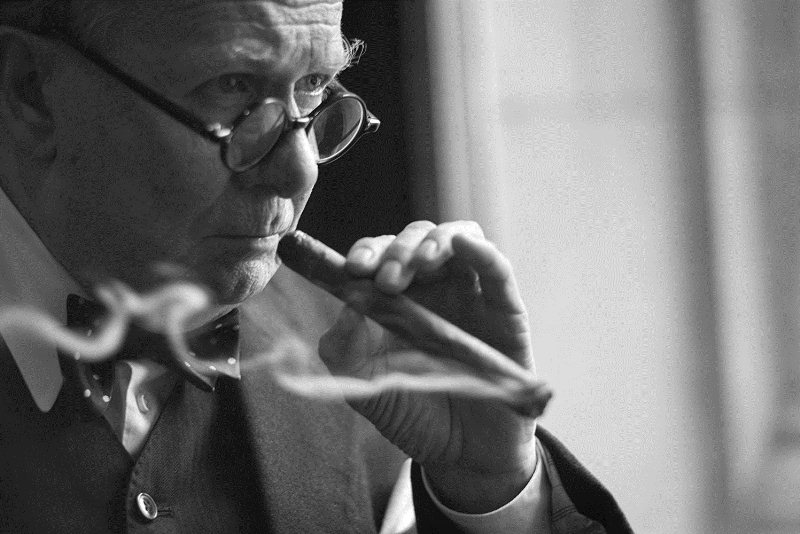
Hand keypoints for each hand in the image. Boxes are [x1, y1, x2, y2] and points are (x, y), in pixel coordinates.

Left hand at [318, 221, 537, 512]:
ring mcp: (470, 295)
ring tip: (420, 264)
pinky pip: (498, 272)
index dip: (366, 252)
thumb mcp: (364, 389)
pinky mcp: (505, 312)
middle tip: (387, 281)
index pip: (379, 255)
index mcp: (395, 298)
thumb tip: (345, 309)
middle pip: (415, 239)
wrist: (463, 456)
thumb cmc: (413, 415)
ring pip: (456, 240)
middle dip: (398, 251)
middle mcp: (432, 288)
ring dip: (435, 243)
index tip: (353, 269)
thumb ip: (344, 352)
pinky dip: (482, 252)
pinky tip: (466, 245)